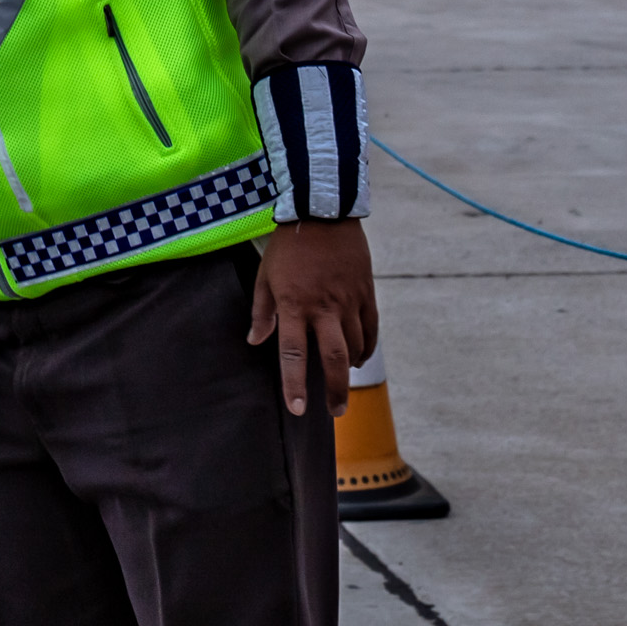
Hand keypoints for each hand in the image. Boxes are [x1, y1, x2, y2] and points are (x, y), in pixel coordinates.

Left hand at [247, 219, 376, 419]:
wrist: (323, 213)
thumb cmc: (288, 246)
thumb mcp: (266, 276)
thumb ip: (262, 312)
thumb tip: (255, 341)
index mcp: (295, 306)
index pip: (293, 355)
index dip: (294, 385)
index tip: (297, 409)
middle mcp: (324, 308)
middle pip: (334, 359)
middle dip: (336, 391)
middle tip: (336, 412)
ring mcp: (348, 301)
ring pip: (355, 346)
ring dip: (350, 369)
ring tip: (343, 382)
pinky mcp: (366, 292)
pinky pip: (371, 328)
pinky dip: (367, 347)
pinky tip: (360, 358)